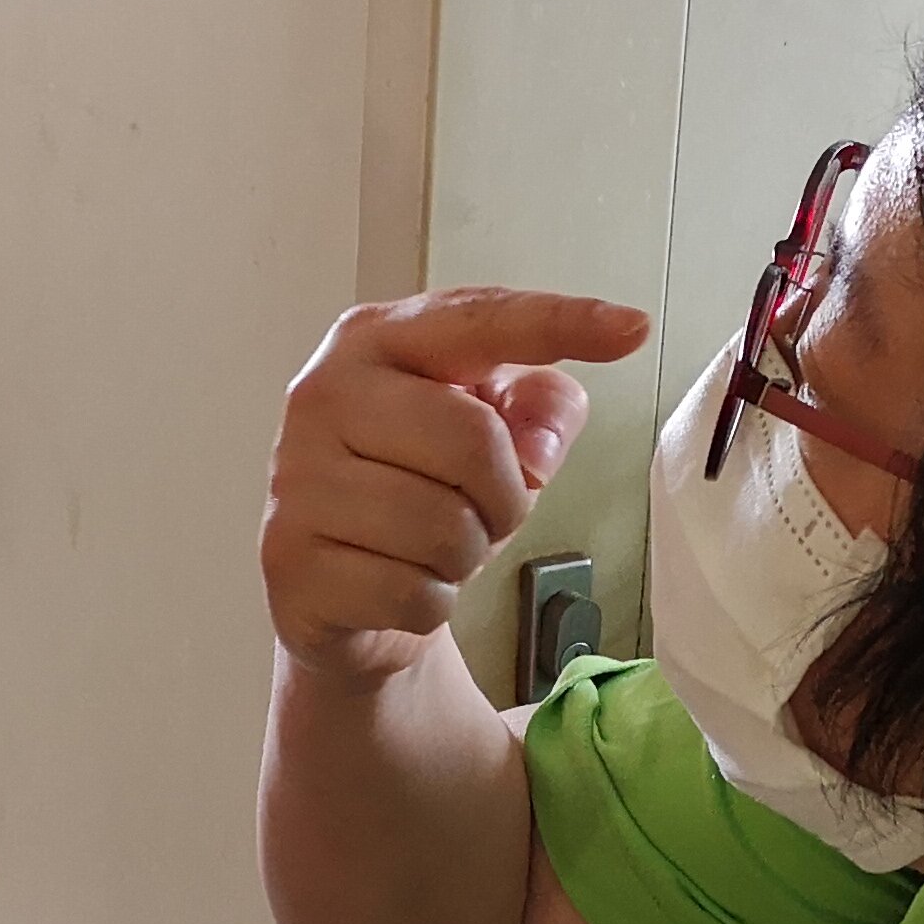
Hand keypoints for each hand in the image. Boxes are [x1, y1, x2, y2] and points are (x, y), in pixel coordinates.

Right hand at [263, 291, 650, 686]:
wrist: (336, 590)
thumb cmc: (418, 491)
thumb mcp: (490, 436)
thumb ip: (538, 410)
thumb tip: (536, 439)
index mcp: (375, 341)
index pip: (479, 320)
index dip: (559, 321)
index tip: (633, 328)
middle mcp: (324, 394)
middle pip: (473, 440)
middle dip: (504, 495)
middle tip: (482, 512)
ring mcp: (298, 479)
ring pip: (443, 529)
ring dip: (464, 557)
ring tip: (433, 549)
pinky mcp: (290, 561)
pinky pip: (412, 592)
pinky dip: (429, 604)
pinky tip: (400, 586)